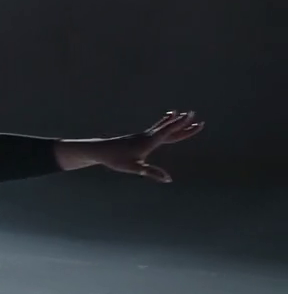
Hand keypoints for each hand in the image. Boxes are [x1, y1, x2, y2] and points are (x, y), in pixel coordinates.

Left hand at [56, 111, 204, 180]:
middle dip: (182, 122)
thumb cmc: (116, 159)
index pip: (168, 131)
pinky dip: (163, 125)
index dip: (181, 125)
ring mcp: (143, 136)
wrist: (100, 151)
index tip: (191, 117)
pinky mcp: (139, 138)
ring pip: (162, 127)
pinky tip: (164, 123)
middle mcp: (147, 136)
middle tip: (193, 114)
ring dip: (173, 122)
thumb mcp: (134, 168)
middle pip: (168, 128)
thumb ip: (151, 172)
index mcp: (149, 142)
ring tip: (180, 114)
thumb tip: (168, 179)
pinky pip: (156, 130)